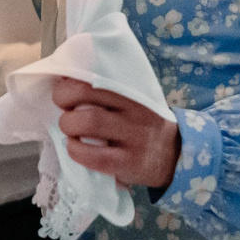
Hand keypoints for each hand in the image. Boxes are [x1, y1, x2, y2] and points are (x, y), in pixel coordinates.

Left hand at [53, 76, 178, 192]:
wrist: (177, 156)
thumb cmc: (144, 125)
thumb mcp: (134, 102)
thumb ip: (108, 92)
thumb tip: (66, 78)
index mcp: (133, 92)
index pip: (94, 77)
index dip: (70, 81)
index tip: (64, 87)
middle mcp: (134, 111)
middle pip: (87, 95)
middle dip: (63, 98)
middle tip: (63, 109)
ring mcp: (133, 137)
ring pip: (89, 122)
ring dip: (68, 125)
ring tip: (69, 130)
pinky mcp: (129, 163)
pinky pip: (95, 156)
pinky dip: (76, 151)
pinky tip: (75, 149)